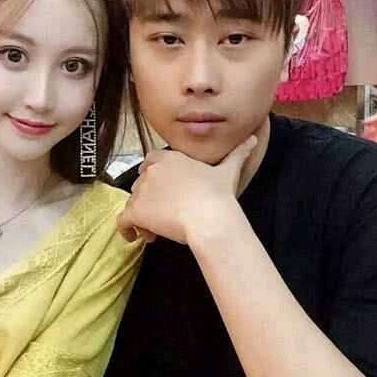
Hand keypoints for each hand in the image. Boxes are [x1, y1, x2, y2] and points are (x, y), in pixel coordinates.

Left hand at [117, 136, 256, 244]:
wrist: (210, 219)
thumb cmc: (219, 196)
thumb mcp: (228, 171)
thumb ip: (237, 154)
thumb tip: (254, 139)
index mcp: (170, 158)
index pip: (150, 161)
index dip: (151, 177)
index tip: (160, 192)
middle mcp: (152, 171)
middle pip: (140, 185)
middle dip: (148, 201)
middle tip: (163, 218)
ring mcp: (142, 191)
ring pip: (132, 204)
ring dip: (141, 218)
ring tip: (156, 232)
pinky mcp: (136, 211)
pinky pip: (122, 221)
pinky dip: (126, 230)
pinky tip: (136, 238)